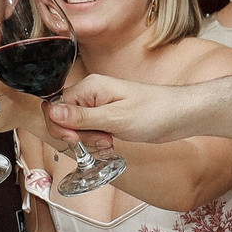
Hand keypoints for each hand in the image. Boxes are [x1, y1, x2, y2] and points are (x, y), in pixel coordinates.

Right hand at [46, 72, 187, 148]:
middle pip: (65, 120)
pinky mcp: (107, 118)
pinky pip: (91, 133)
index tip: (76, 140)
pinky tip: (112, 144)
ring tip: (110, 141)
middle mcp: (91, 95)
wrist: (179, 116)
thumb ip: (81, 117)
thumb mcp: (115, 118)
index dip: (61, 127)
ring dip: (90, 142)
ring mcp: (99, 107)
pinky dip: (97, 142)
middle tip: (102, 140)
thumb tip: (52, 112)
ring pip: (78, 130)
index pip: (55, 107)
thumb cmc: (154, 112)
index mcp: (90, 88)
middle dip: (79, 137)